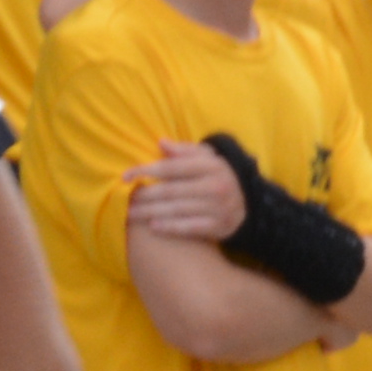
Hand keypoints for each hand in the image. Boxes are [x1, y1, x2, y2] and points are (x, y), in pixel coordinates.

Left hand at [125, 138, 243, 246]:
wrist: (247, 205)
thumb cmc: (216, 177)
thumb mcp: (207, 159)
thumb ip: (184, 151)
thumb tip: (161, 142)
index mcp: (211, 165)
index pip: (172, 167)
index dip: (146, 171)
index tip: (125, 176)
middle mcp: (215, 185)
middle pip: (171, 191)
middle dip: (145, 196)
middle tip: (126, 200)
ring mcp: (218, 207)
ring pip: (177, 210)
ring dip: (151, 213)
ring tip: (131, 214)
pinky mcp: (219, 225)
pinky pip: (190, 228)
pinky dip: (170, 227)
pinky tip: (153, 226)